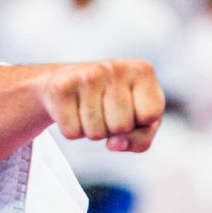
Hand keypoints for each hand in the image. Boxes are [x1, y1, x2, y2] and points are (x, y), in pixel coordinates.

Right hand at [40, 58, 164, 152]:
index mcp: (142, 71)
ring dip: (92, 131)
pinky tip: (73, 111)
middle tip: (106, 112)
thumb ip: (140, 139)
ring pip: (95, 134)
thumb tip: (115, 144)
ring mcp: (87, 76)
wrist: (70, 81)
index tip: (131, 110)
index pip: (150, 115)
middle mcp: (115, 68)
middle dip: (113, 130)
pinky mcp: (61, 88)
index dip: (139, 123)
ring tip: (89, 111)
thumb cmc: (113, 103)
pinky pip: (72, 133)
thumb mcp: (139, 120)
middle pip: (121, 126)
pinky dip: (73, 130)